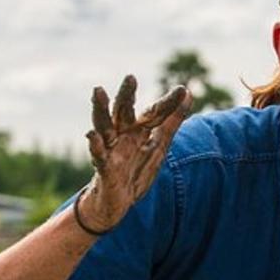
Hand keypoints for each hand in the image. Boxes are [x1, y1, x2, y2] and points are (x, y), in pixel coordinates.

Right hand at [76, 77, 191, 232]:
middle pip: (123, 112)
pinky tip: (91, 135)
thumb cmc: (135, 169)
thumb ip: (172, 120)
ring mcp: (110, 150)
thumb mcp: (159, 144)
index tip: (183, 90)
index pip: (154, 113)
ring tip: (97, 91)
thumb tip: (188, 92)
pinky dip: (95, 145)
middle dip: (126, 95)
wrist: (116, 202)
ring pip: (103, 126)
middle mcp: (122, 135)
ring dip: (100, 109)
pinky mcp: (104, 169)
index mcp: (138, 130)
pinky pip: (98, 155)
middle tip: (130, 77)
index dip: (168, 103)